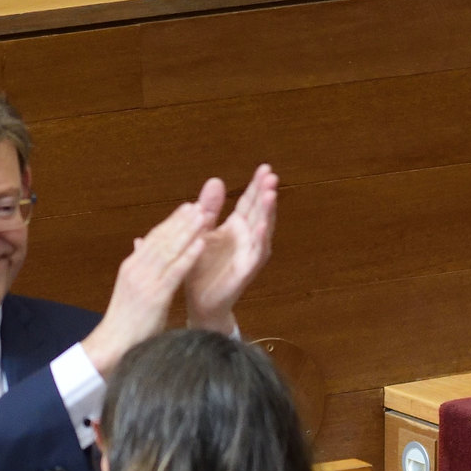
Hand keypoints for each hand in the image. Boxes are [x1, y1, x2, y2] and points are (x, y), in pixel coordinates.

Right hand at [82, 202, 210, 377]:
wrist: (112, 344)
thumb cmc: (125, 321)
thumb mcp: (131, 290)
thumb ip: (138, 268)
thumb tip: (139, 245)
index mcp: (131, 266)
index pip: (153, 238)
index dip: (171, 222)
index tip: (186, 208)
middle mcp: (136, 268)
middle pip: (162, 238)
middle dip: (182, 220)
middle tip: (199, 204)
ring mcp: (145, 280)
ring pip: (170, 249)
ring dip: (188, 231)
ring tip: (204, 215)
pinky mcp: (155, 295)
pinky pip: (175, 271)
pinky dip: (189, 255)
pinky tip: (202, 243)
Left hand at [185, 165, 277, 334]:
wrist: (198, 303)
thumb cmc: (201, 269)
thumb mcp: (202, 232)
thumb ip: (208, 209)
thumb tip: (216, 180)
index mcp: (236, 228)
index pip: (249, 202)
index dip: (256, 185)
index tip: (265, 167)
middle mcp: (247, 239)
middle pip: (259, 212)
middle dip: (266, 193)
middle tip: (272, 175)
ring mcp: (249, 255)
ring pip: (262, 231)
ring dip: (267, 213)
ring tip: (271, 194)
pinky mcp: (245, 272)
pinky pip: (255, 255)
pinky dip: (259, 241)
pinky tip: (261, 227)